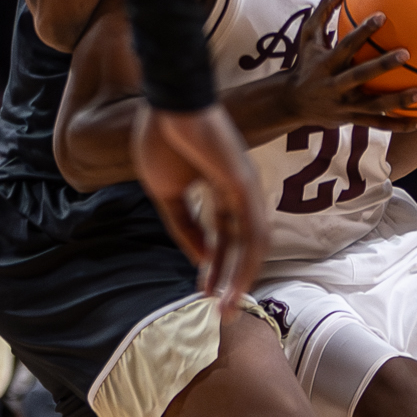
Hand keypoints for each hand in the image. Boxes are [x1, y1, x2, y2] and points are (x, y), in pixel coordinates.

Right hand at [133, 104, 268, 313]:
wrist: (167, 104)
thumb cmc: (163, 139)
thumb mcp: (167, 193)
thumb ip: (184, 225)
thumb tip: (200, 258)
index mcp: (219, 190)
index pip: (222, 236)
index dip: (213, 265)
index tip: (203, 291)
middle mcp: (238, 192)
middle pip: (239, 245)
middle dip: (230, 280)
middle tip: (222, 312)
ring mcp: (245, 189)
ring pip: (251, 245)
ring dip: (240, 278)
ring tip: (227, 307)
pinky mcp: (245, 186)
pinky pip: (252, 232)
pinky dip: (245, 261)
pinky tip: (234, 283)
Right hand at [275, 0, 416, 131]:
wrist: (292, 102)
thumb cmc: (306, 62)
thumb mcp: (308, 37)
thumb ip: (324, 11)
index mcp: (327, 63)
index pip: (346, 45)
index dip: (362, 31)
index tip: (382, 16)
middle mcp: (336, 85)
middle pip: (361, 75)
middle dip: (382, 65)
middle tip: (406, 53)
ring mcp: (345, 105)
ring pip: (374, 105)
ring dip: (398, 101)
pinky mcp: (352, 120)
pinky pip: (378, 124)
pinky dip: (400, 124)